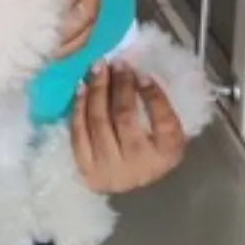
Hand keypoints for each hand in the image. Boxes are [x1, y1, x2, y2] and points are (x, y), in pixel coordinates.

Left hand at [71, 60, 184, 192]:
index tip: (142, 74)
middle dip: (120, 86)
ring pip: (98, 121)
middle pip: (124, 118)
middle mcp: (138, 166)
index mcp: (166, 155)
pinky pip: (78, 132)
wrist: (124, 180)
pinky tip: (81, 87)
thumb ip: (157, 105)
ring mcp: (109, 169)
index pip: (163, 121)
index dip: (153, 95)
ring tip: (98, 68)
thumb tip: (136, 72)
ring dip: (97, 90)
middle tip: (117, 64)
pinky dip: (79, 106)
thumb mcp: (164, 131)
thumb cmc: (148, 148)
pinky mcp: (86, 168)